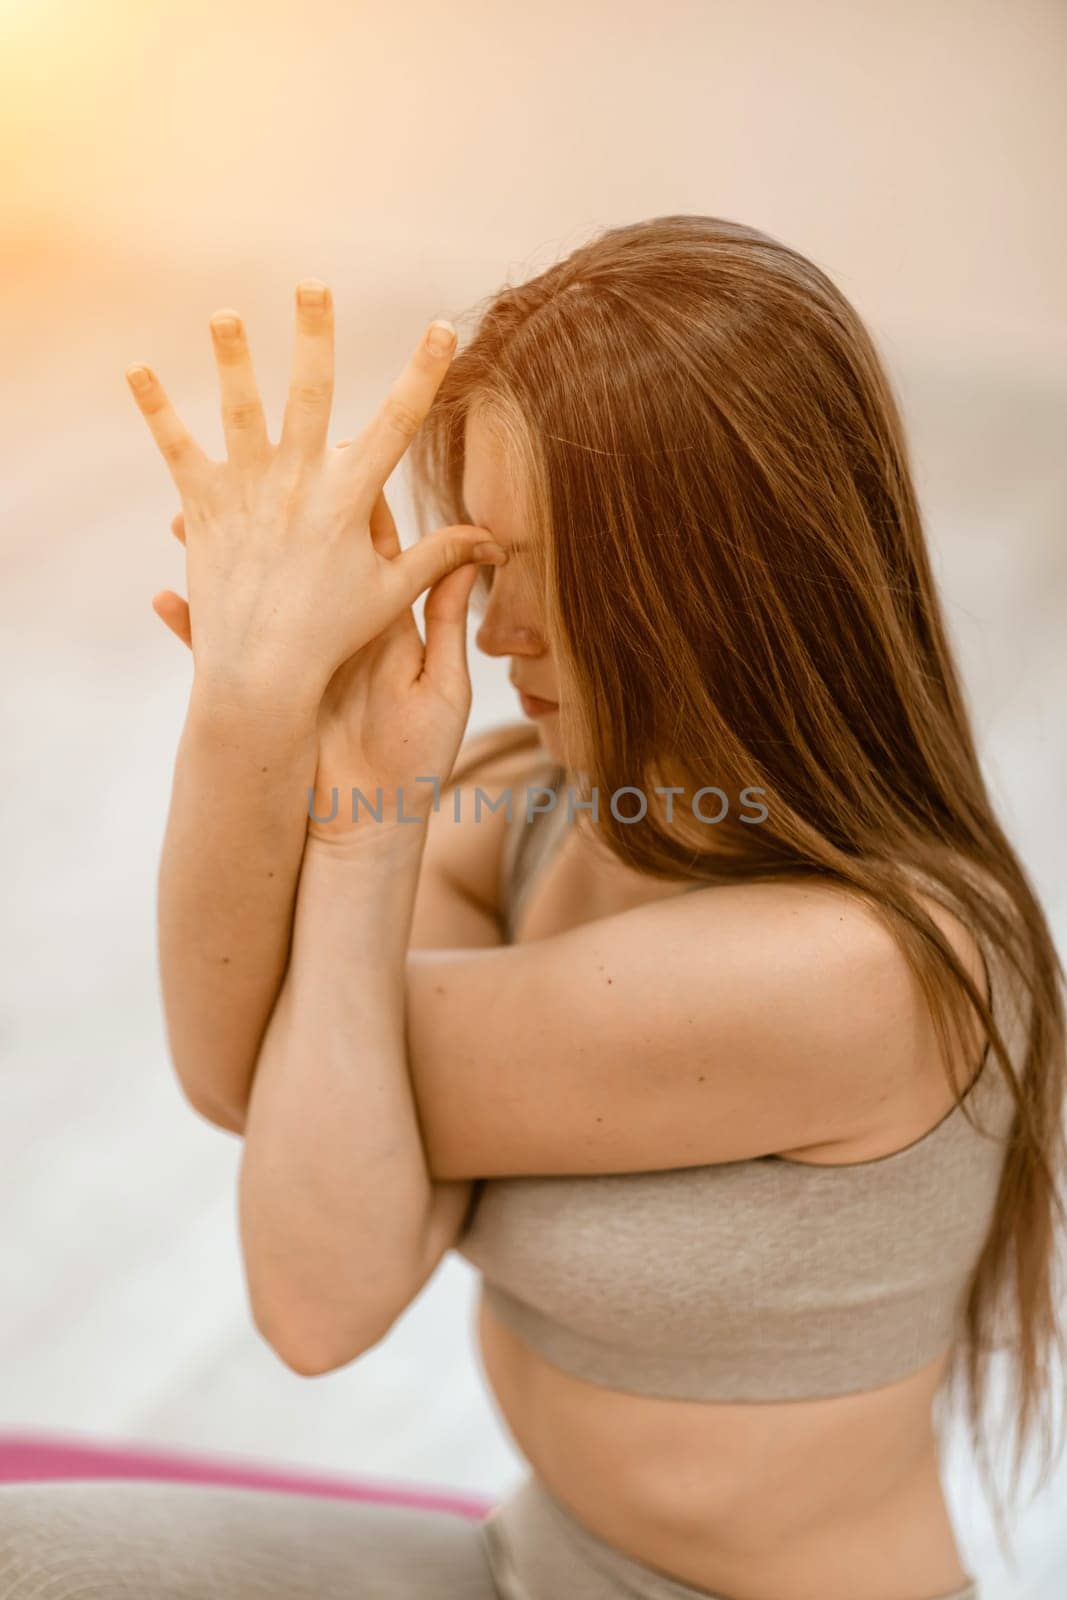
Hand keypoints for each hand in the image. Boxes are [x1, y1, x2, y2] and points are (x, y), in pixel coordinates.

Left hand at [129, 280, 505, 713]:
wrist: (262, 675)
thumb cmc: (332, 637)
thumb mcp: (391, 594)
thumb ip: (440, 558)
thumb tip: (494, 542)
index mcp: (350, 499)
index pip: (397, 423)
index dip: (424, 373)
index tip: (443, 327)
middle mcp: (299, 484)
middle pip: (311, 394)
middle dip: (314, 335)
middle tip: (312, 284)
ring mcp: (249, 491)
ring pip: (240, 410)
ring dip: (231, 358)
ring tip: (224, 314)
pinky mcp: (205, 508)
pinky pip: (177, 448)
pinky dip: (157, 410)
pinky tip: (137, 370)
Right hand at [155, 445, 496, 839]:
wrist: (372, 823)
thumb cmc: (418, 761)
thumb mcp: (441, 688)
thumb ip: (447, 624)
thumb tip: (475, 556)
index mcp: (384, 624)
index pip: (372, 549)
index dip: (357, 504)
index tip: (338, 454)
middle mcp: (337, 630)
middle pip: (303, 557)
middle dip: (274, 514)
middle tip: (249, 467)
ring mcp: (297, 658)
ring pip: (254, 594)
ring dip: (218, 561)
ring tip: (180, 523)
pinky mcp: (268, 691)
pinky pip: (221, 655)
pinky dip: (192, 631)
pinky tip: (165, 600)